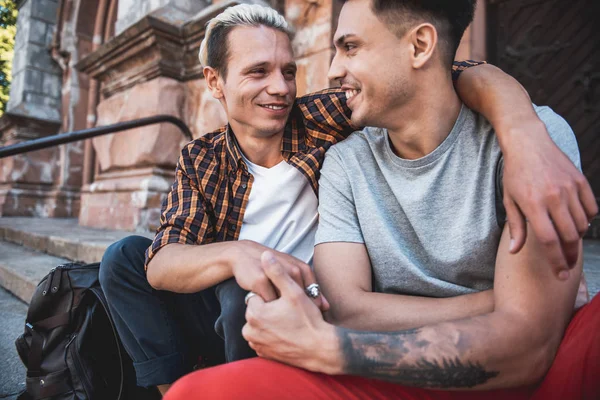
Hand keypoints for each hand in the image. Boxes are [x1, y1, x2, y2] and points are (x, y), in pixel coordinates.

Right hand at [230, 240, 328, 311]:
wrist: (245, 255)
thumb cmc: (273, 267)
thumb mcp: (293, 272)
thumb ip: (310, 288)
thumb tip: (327, 307)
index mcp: (302, 268)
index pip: (314, 294)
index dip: (313, 309)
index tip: (310, 318)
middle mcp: (292, 270)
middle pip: (301, 301)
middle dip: (299, 313)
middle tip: (294, 320)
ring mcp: (277, 275)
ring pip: (283, 303)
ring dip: (283, 313)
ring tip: (280, 317)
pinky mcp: (260, 281)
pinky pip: (268, 303)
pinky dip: (268, 309)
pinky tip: (267, 310)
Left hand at [242, 251, 339, 373]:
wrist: (320, 350)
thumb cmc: (308, 320)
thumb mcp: (294, 292)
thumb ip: (277, 272)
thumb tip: (264, 254)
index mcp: (254, 313)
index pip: (258, 296)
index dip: (274, 296)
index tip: (287, 303)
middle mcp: (249, 330)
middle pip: (259, 310)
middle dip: (271, 309)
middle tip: (291, 313)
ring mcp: (255, 344)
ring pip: (261, 324)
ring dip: (272, 321)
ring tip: (290, 323)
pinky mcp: (262, 354)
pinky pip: (265, 338)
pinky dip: (273, 335)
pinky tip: (288, 334)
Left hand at [502, 120, 596, 278]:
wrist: (528, 143)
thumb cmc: (515, 174)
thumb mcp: (509, 200)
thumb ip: (516, 227)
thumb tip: (515, 251)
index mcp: (533, 204)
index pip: (549, 241)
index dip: (556, 261)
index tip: (560, 275)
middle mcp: (554, 197)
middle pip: (569, 236)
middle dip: (570, 256)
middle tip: (568, 266)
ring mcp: (570, 188)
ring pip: (582, 224)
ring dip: (577, 238)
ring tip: (568, 243)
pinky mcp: (580, 180)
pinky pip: (591, 208)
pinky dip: (587, 219)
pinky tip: (577, 222)